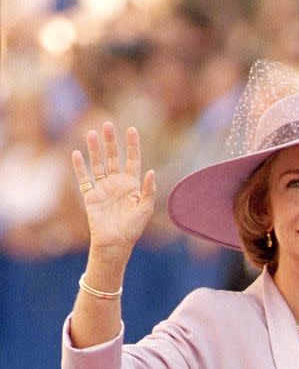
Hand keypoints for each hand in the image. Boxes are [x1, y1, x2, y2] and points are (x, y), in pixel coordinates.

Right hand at [71, 122, 155, 255]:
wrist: (115, 244)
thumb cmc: (132, 229)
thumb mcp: (145, 210)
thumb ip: (149, 191)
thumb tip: (151, 171)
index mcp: (132, 185)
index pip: (132, 160)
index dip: (132, 145)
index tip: (131, 129)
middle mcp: (116, 183)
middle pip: (113, 157)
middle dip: (111, 141)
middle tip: (107, 124)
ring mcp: (102, 188)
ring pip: (97, 163)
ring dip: (94, 149)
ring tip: (91, 133)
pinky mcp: (90, 196)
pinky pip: (83, 178)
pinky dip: (79, 167)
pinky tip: (76, 153)